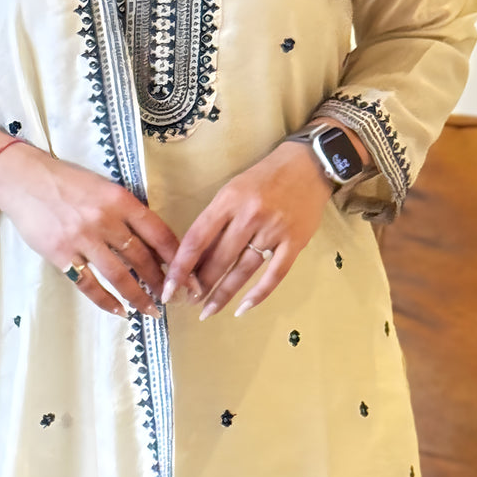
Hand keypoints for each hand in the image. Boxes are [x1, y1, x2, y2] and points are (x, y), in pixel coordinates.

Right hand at [0, 142, 179, 318]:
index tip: (189, 275)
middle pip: (142, 258)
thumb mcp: (104, 187)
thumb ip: (126, 211)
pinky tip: (119, 311)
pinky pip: (88, 284)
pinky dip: (105, 301)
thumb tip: (153, 242)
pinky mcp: (61, 253)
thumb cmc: (67, 182)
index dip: (176, 257)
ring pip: (119, 275)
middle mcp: (105, 219)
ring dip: (138, 296)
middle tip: (173, 299)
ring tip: (151, 310)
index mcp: (120, 199)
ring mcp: (82, 238)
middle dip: (161, 282)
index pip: (158, 232)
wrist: (24, 179)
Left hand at [161, 140, 332, 319]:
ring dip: (223, 294)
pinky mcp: (295, 242)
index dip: (181, 266)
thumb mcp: (233, 189)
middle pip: (219, 258)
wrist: (308, 165)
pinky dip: (258, 294)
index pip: (197, 238)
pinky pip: (274, 274)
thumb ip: (216, 219)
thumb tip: (196, 256)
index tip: (168, 287)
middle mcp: (250, 215)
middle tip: (188, 301)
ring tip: (208, 311)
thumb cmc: (264, 177)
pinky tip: (242, 309)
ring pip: (243, 270)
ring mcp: (274, 230)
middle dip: (201, 284)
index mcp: (229, 199)